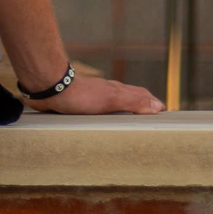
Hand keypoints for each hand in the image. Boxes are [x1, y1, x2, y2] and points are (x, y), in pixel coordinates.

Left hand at [27, 73, 163, 114]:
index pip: (142, 96)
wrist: (49, 88)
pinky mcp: (78, 104)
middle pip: (129, 99)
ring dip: (121, 113)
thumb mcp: (111, 100)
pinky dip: (103, 117)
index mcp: (118, 91)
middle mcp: (107, 93)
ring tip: (128, 125)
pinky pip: (95, 112)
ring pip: (112, 106)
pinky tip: (100, 124)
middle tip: (149, 120)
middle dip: (141, 108)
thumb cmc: (79, 94)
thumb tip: (158, 106)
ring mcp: (92, 98)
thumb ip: (133, 102)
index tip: (163, 115)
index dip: (153, 104)